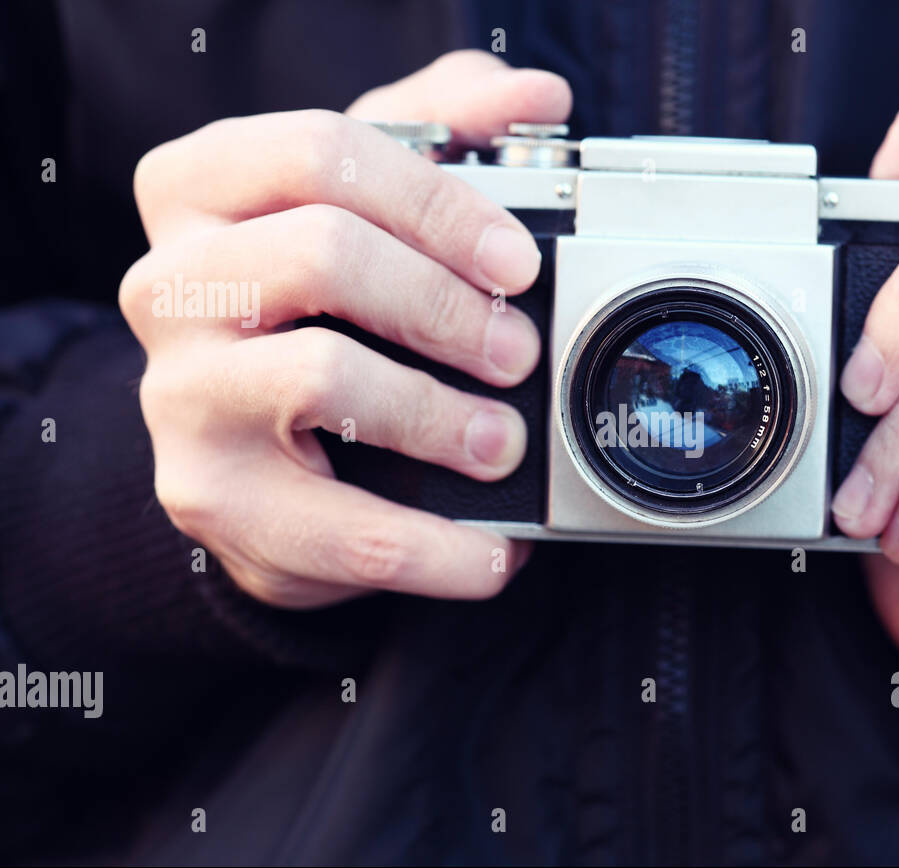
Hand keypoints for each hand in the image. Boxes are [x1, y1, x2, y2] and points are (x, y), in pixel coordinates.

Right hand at [119, 50, 571, 607]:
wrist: (252, 443)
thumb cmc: (317, 304)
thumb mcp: (366, 198)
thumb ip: (443, 128)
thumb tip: (534, 93)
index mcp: (204, 187)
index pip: (319, 152)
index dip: (436, 201)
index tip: (518, 258)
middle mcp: (172, 280)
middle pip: (322, 252)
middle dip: (445, 304)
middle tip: (518, 350)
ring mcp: (178, 391)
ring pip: (319, 377)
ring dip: (439, 416)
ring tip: (504, 444)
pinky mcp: (205, 492)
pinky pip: (336, 527)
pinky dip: (433, 546)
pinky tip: (491, 551)